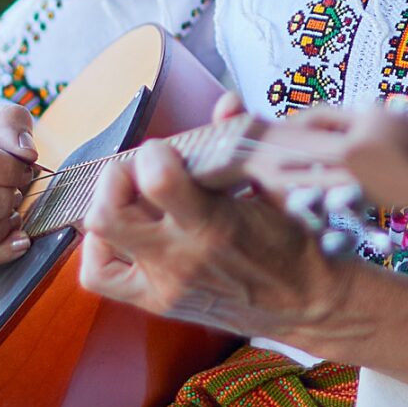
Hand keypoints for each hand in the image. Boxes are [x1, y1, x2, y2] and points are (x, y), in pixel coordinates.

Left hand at [80, 99, 341, 342]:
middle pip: (109, 212)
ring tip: (130, 199)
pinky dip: (98, 250)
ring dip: (107, 207)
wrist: (308, 303)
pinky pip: (100, 275)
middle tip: (140, 171)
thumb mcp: (275, 188)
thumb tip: (225, 103)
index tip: (165, 151)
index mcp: (215, 225)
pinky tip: (120, 234)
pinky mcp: (158, 302)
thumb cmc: (293, 242)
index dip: (152, 154)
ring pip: (99, 238)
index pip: (156, 179)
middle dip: (118, 178)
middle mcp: (183, 258)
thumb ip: (241, 142)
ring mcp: (166, 285)